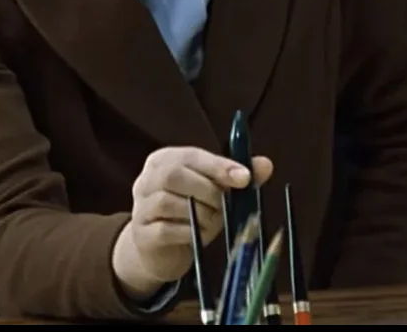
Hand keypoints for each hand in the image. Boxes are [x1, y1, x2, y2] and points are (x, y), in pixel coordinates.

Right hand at [112, 146, 272, 300]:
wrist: (163, 251)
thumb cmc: (191, 213)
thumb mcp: (215, 191)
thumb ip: (237, 177)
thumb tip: (266, 164)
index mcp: (164, 160)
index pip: (191, 156)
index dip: (219, 166)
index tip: (244, 178)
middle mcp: (146, 179)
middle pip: (175, 175)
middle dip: (209, 191)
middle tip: (225, 205)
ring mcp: (140, 207)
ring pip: (169, 203)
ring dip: (201, 214)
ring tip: (214, 221)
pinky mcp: (143, 234)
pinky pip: (166, 229)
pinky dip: (190, 232)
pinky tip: (200, 234)